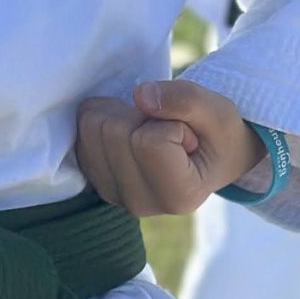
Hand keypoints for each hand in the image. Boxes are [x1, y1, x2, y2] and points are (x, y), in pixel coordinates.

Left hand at [76, 80, 258, 215]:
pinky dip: (106, 114)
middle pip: (115, 131)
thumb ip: (186, 100)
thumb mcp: (218, 112)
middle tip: (168, 128)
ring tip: (151, 129)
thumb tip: (140, 95)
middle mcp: (139, 203)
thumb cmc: (217, 135)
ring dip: (123, 112)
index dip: (171, 122)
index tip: (188, 137)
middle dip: (143, 114)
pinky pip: (81, 124)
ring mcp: (110, 191)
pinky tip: (131, 131)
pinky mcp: (92, 173)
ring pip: (93, 124)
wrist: (207, 154)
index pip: (150, 142)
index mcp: (178, 197)